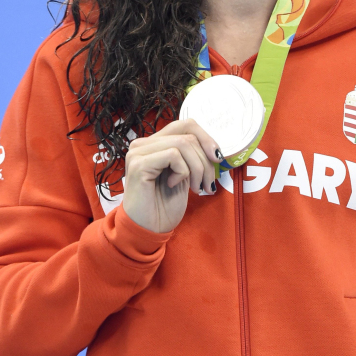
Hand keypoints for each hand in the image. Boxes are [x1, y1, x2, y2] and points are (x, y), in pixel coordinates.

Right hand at [121, 118, 222, 232]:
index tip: (217, 159)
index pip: (185, 125)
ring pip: (184, 144)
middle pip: (187, 133)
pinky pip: (174, 156)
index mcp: (154, 144)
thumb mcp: (185, 176)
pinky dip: (183, 172)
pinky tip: (174, 185)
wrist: (148, 230)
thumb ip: (192, 157)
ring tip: (196, 188)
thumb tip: (214, 148)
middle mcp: (143, 144)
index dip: (206, 138)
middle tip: (207, 184)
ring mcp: (138, 152)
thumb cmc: (164, 206)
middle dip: (206, 159)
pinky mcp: (138, 164)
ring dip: (198, 168)